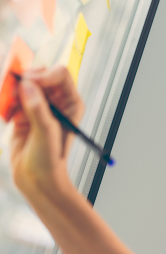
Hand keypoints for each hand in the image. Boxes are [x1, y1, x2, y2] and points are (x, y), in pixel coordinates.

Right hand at [11, 66, 83, 196]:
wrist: (36, 179)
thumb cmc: (50, 159)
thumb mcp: (46, 133)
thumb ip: (38, 109)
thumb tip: (28, 85)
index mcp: (71, 103)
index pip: (60, 75)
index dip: (44, 74)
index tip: (29, 83)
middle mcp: (57, 101)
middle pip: (40, 74)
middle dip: (25, 79)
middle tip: (12, 90)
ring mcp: (39, 105)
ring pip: (23, 83)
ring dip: (12, 90)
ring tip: (10, 109)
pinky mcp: (22, 112)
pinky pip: (11, 96)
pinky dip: (5, 102)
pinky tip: (7, 118)